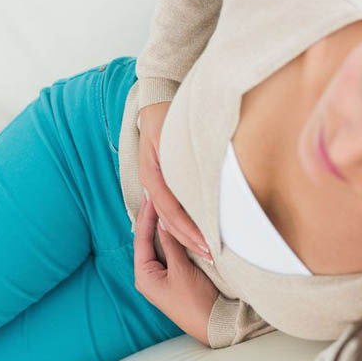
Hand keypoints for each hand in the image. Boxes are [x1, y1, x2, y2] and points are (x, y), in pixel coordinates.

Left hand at [133, 195, 218, 345]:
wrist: (213, 325)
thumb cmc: (195, 301)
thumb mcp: (182, 270)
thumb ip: (172, 245)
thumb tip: (164, 222)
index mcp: (143, 276)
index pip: (141, 239)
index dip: (146, 217)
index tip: (150, 197)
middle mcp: (148, 276)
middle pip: (146, 241)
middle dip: (150, 219)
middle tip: (153, 195)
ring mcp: (160, 277)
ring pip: (157, 245)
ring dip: (160, 226)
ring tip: (161, 204)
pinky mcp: (173, 277)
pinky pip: (168, 252)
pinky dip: (170, 237)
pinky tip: (173, 224)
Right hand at [138, 102, 211, 261]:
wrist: (156, 105)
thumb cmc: (168, 117)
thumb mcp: (172, 137)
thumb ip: (180, 161)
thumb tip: (196, 185)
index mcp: (152, 176)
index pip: (171, 211)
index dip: (188, 230)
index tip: (206, 243)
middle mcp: (150, 183)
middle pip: (168, 221)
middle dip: (189, 240)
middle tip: (211, 255)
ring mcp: (153, 184)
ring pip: (168, 219)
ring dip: (185, 236)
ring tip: (205, 250)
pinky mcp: (160, 183)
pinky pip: (170, 209)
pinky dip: (181, 224)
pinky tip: (193, 233)